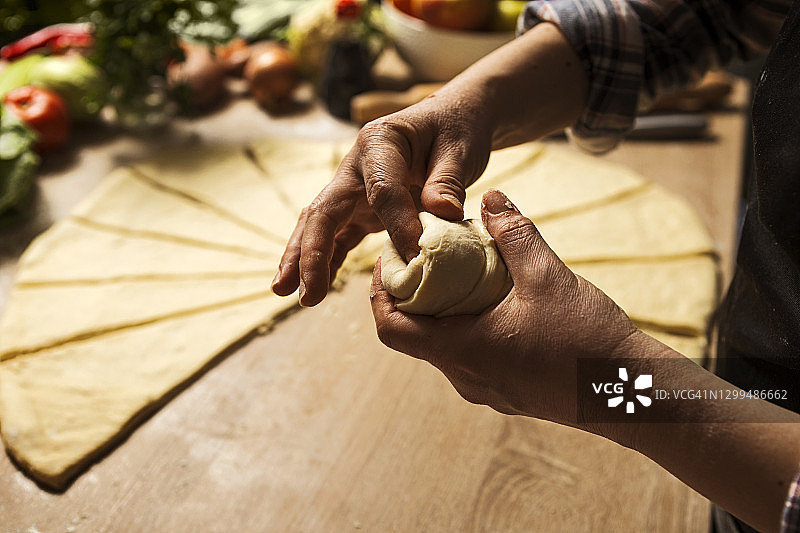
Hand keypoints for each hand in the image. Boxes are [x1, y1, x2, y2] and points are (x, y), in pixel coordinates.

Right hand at [271, 90, 493, 305]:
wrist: (452, 121)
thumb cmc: (456, 129)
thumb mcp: (460, 149)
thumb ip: (448, 181)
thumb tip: (444, 214)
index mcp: (380, 142)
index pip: (381, 189)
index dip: (396, 223)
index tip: (414, 256)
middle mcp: (356, 166)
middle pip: (325, 210)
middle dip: (311, 252)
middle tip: (305, 292)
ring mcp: (354, 189)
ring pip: (321, 226)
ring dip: (305, 260)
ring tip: (287, 293)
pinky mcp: (361, 209)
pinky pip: (339, 237)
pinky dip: (328, 261)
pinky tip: (315, 289)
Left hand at [369, 189, 637, 423]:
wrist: (632, 396)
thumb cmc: (589, 340)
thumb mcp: (548, 276)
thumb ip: (514, 233)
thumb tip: (492, 197)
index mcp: (463, 350)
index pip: (391, 328)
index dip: (379, 293)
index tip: (390, 260)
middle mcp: (465, 377)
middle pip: (414, 335)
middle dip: (413, 295)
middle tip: (426, 257)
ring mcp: (485, 390)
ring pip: (443, 346)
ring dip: (442, 311)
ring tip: (461, 273)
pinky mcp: (505, 393)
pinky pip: (469, 357)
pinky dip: (466, 327)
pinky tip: (494, 302)